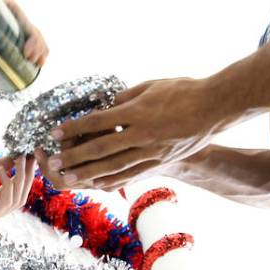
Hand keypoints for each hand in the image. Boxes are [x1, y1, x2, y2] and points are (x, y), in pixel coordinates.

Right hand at [0, 0, 48, 91]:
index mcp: (8, 36)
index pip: (29, 45)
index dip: (38, 53)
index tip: (38, 63)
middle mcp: (12, 24)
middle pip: (34, 37)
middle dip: (40, 50)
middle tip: (34, 61)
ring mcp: (11, 15)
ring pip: (32, 30)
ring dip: (37, 44)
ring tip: (31, 55)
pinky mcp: (9, 5)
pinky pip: (24, 19)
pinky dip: (30, 33)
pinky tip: (28, 45)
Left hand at [0, 155, 36, 227]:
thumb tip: (13, 157)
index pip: (14, 192)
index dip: (24, 174)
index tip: (31, 156)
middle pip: (20, 197)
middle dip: (27, 176)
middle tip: (31, 155)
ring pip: (17, 200)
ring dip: (21, 178)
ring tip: (20, 158)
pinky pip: (5, 201)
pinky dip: (8, 184)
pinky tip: (4, 169)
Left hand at [36, 78, 230, 190]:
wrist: (216, 107)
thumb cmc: (182, 91)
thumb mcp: (150, 86)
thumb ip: (125, 98)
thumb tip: (103, 106)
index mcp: (137, 112)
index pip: (98, 122)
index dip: (75, 128)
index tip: (56, 132)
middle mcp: (142, 135)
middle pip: (101, 149)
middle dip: (74, 157)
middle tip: (53, 162)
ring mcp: (152, 151)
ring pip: (114, 166)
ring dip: (88, 173)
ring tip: (68, 177)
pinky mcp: (161, 161)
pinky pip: (132, 174)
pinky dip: (112, 179)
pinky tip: (97, 183)